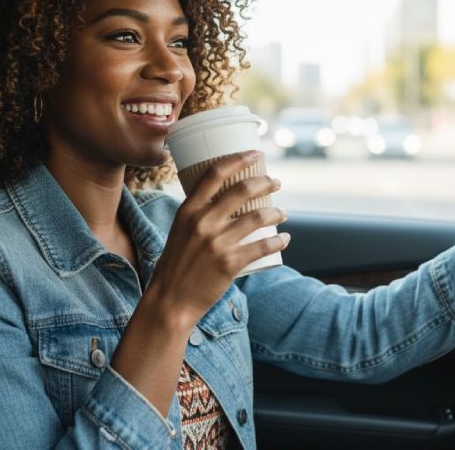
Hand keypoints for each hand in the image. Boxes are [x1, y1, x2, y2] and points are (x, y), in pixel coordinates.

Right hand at [146, 150, 288, 327]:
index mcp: (188, 210)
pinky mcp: (230, 263)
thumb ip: (198, 214)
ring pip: (258, 217)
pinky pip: (263, 246)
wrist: (170, 300)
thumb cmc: (176, 264)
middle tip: (276, 182)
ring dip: (277, 212)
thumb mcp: (180, 230)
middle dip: (266, 182)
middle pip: (242, 190)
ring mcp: (217, 243)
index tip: (255, 154)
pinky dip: (279, 241)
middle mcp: (203, 222)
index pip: (215, 173)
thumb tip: (225, 200)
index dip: (238, 159)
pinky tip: (284, 238)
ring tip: (283, 212)